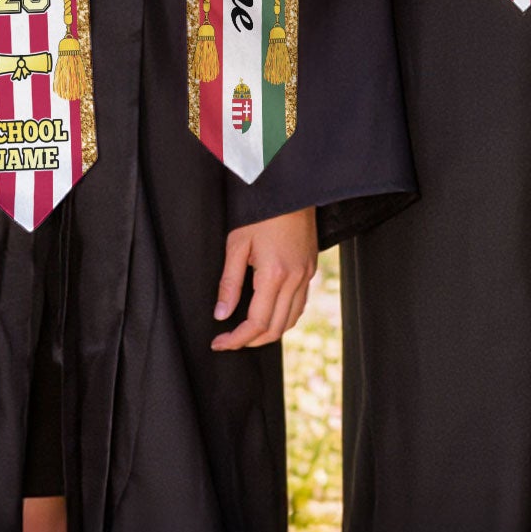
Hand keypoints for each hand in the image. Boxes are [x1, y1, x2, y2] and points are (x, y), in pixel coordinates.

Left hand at [211, 206, 317, 350]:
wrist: (291, 189)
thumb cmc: (262, 212)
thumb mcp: (237, 244)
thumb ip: (229, 283)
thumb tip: (221, 314)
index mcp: (274, 274)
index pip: (256, 323)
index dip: (236, 340)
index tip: (219, 343)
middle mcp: (295, 278)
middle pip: (275, 328)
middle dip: (251, 341)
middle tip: (229, 340)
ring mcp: (306, 274)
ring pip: (291, 320)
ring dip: (269, 332)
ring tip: (247, 332)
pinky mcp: (311, 268)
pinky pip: (300, 304)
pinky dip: (284, 317)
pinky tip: (269, 313)